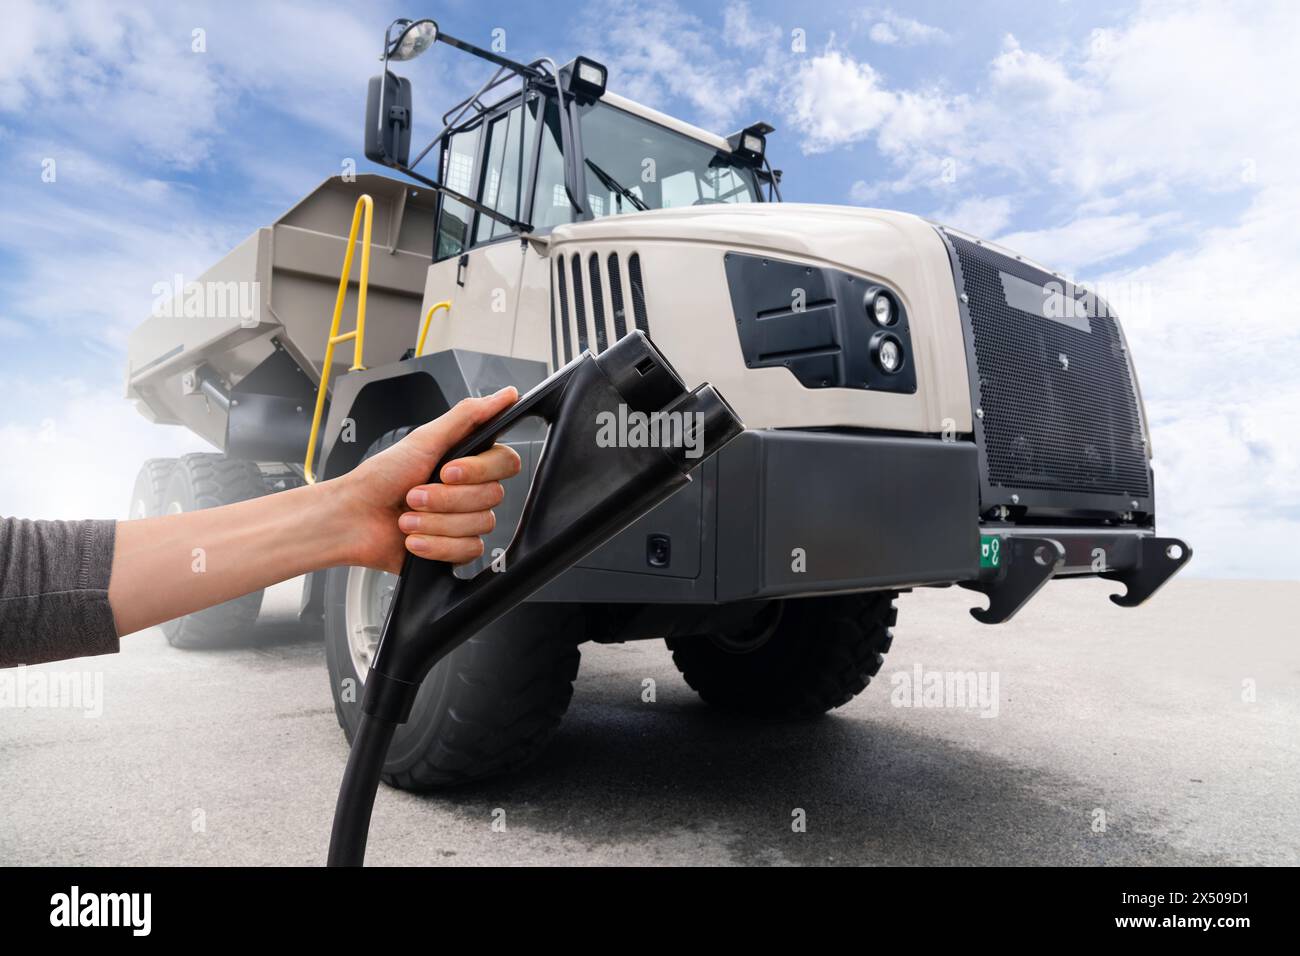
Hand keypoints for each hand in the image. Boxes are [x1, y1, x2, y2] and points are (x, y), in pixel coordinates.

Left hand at [335, 387, 521, 572]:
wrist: (352, 519)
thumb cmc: (379, 478)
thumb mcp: (423, 439)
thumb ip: (469, 416)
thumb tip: (505, 396)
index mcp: (467, 461)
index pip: (505, 463)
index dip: (480, 470)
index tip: (448, 471)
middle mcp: (469, 491)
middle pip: (493, 497)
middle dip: (446, 499)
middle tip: (415, 494)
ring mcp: (463, 521)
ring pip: (479, 525)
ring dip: (436, 523)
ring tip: (409, 518)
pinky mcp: (456, 549)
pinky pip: (468, 550)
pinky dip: (436, 545)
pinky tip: (414, 539)